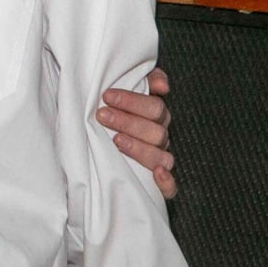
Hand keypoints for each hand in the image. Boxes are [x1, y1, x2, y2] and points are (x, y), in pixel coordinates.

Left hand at [97, 66, 176, 198]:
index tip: (106, 96)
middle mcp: (159, 137)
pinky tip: (156, 174)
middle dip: (128, 122)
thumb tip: (162, 86)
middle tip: (103, 115)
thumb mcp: (122, 87)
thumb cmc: (109, 109)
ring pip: (161, 157)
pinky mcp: (156, 183)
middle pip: (156, 131)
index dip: (132, 101)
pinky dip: (167, 182)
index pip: (154, 107)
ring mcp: (159, 160)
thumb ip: (144, 78)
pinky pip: (171, 188)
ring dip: (140, 148)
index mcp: (155, 116)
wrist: (96, 130)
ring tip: (116, 140)